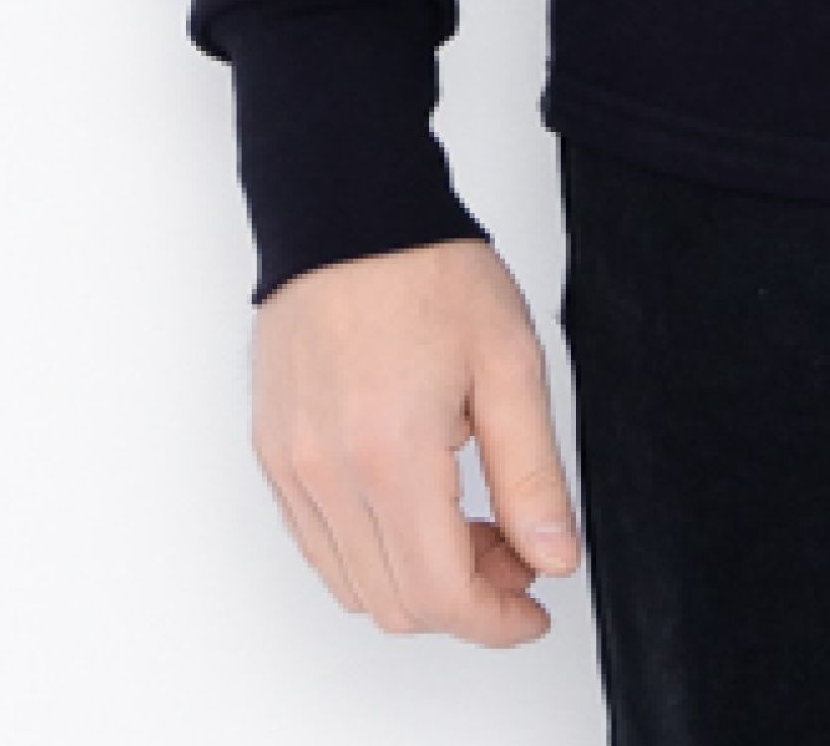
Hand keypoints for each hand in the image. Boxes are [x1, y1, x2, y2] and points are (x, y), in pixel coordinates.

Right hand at [250, 235, 581, 642]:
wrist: (349, 209)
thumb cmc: (427, 268)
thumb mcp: (510, 362)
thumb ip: (533, 474)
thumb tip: (555, 557)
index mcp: (390, 456)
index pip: (439, 594)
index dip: (495, 621)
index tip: (535, 609)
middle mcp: (327, 475)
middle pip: (395, 603)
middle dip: (467, 598)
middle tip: (516, 546)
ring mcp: (291, 468)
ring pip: (355, 583)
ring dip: (419, 577)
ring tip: (473, 517)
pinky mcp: (274, 453)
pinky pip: (320, 543)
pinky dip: (373, 550)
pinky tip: (420, 501)